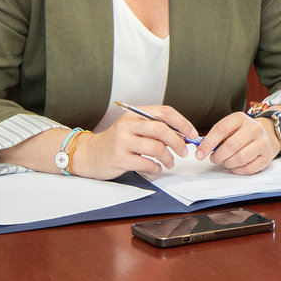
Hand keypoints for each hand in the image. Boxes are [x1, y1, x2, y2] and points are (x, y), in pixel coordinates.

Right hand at [71, 105, 196, 178]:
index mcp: (134, 114)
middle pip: (162, 129)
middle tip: (184, 151)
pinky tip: (156, 168)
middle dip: (178, 141)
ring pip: (156, 148)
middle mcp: (128, 125)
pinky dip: (157, 167)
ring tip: (169, 162)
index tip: (191, 133)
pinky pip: (147, 163)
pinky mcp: (119, 159)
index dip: (182, 122)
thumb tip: (183, 135)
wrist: (88, 154)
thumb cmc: (116, 141)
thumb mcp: (133, 127)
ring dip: (168, 157)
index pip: (164, 112)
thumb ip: (153, 128)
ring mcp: (122, 142)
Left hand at [193, 112, 278, 174]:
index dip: (208, 143)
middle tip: (214, 159)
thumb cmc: (241, 133)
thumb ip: (216, 137)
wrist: (266, 134)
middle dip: (218, 156)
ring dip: (228, 163)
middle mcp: (254, 128)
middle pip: (232, 145)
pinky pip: (249, 168)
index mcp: (240, 118)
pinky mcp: (267, 156)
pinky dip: (238, 170)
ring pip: (241, 158)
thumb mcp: (230, 128)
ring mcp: (263, 142)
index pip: (221, 129)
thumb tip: (200, 150)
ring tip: (225, 161)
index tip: (199, 154)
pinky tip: (236, 166)